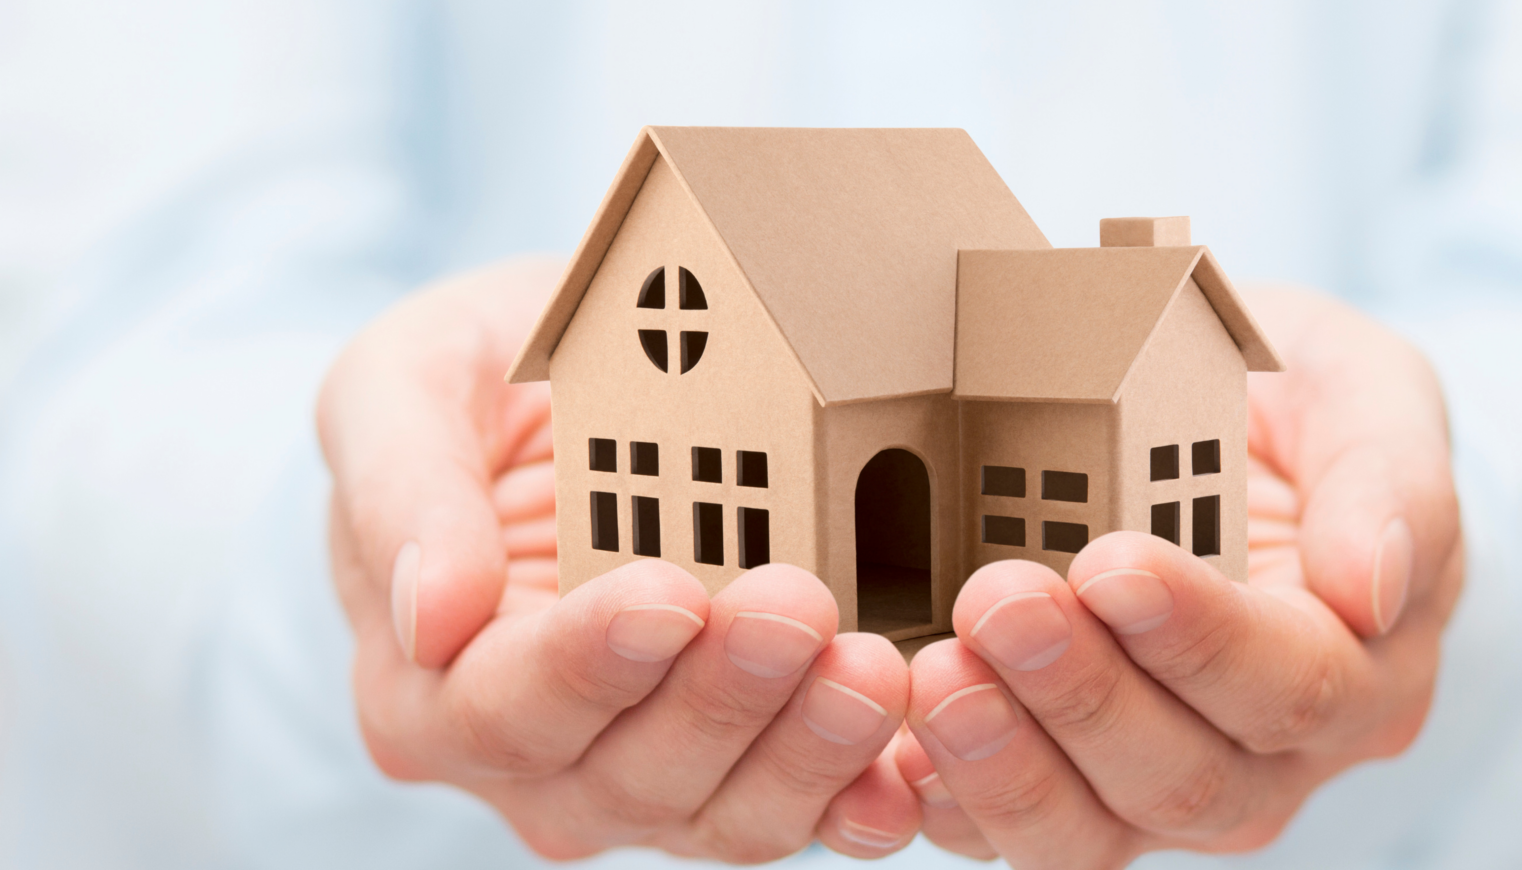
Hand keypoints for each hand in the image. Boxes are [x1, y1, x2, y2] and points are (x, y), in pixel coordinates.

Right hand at [317, 257, 919, 860]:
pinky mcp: (747, 764)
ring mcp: (648, 776)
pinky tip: (910, 770)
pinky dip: (858, 800)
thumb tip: (426, 614)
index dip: (588, 662)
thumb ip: (402, 490)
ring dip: (807, 750)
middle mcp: (537, 760)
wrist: (574, 393)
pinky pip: (804, 812)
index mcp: (428, 685)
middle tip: (798, 606)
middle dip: (722, 696)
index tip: (670, 594)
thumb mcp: (402, 385)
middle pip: (627, 774)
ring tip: (875, 667)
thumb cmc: (475, 384)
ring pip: (725, 811)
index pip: (501, 707)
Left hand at [899, 285, 1463, 865]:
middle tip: (997, 602)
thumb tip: (1374, 584)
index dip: (1199, 635)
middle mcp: (1269, 758)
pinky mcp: (1068, 787)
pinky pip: (1010, 829)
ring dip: (1005, 762)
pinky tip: (895, 750)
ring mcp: (1159, 787)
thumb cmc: (1301, 412)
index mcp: (1361, 671)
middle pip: (1184, 774)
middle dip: (1083, 695)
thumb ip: (1391, 480)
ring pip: (1092, 829)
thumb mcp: (1368, 392)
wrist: (1223, 437)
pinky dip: (951, 801)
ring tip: (933, 674)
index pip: (1291, 682)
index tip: (1112, 562)